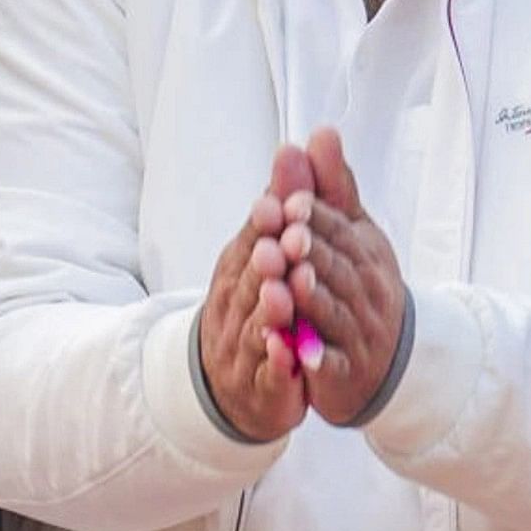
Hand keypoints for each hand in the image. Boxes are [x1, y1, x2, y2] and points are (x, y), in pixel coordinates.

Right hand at [196, 149, 312, 444]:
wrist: (236, 384)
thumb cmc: (257, 307)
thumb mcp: (271, 251)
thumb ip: (288, 202)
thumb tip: (295, 146)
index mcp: (240, 269)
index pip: (251, 241)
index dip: (264, 225)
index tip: (278, 203)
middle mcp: (235, 304)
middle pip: (249, 281)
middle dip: (265, 261)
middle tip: (284, 244)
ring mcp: (242, 346)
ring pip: (254, 325)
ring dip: (267, 309)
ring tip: (282, 292)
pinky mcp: (258, 384)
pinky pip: (264, 373)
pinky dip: (273, 362)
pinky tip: (284, 351)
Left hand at [278, 128, 410, 426]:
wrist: (388, 356)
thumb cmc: (361, 283)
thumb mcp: (353, 232)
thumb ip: (332, 186)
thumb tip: (321, 131)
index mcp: (365, 254)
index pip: (338, 231)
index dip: (313, 217)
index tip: (289, 201)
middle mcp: (365, 291)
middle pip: (334, 269)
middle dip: (309, 252)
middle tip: (284, 237)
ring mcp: (357, 332)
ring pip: (332, 313)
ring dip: (309, 299)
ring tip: (288, 283)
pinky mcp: (345, 370)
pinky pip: (331, 363)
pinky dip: (315, 358)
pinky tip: (298, 352)